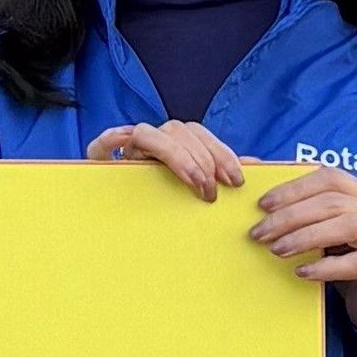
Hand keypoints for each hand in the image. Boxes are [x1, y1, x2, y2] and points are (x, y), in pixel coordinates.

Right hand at [85, 118, 245, 201]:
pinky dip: (110, 141)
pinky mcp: (100, 163)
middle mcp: (148, 142)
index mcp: (171, 144)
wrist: (120, 227)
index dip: (220, 152)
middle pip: (176, 130)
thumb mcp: (197, 189)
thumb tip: (256, 165)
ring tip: (196, 186)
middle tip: (213, 192)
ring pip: (147, 133)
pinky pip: (100, 144)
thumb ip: (220, 174)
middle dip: (202, 159)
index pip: (197, 132)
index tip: (236, 181)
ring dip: (177, 156)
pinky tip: (123, 148)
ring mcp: (125, 151)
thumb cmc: (165, 203)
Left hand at [247, 163, 356, 336]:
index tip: (262, 205)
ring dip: (306, 237)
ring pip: (349, 227)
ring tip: (276, 250)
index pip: (331, 178)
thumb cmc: (342, 259)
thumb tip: (250, 164)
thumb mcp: (320, 229)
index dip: (295, 188)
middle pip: (334, 202)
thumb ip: (294, 200)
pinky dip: (326, 266)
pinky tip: (302, 272)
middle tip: (260, 233)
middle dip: (291, 216)